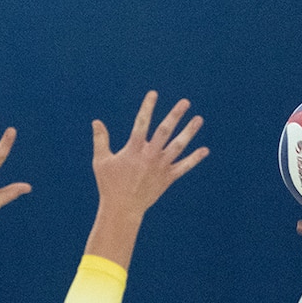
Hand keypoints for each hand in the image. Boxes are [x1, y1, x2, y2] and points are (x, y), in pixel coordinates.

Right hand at [91, 91, 208, 217]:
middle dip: (175, 115)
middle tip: (185, 102)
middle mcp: (149, 156)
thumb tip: (96, 122)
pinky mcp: (167, 178)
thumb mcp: (101, 161)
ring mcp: (160, 167)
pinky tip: (205, 150)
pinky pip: (183, 167)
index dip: (148, 107)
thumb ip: (101, 140)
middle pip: (165, 131)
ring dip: (189, 132)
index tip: (153, 94)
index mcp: (133, 149)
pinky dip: (194, 159)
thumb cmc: (109, 185)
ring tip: (199, 119)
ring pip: (178, 146)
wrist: (122, 208)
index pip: (141, 123)